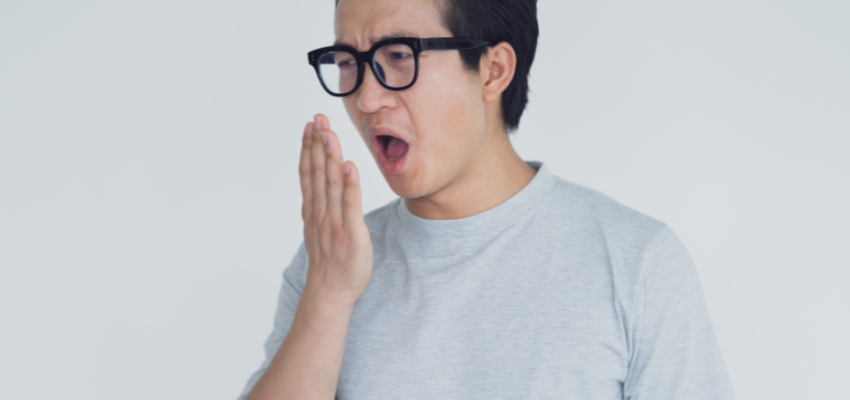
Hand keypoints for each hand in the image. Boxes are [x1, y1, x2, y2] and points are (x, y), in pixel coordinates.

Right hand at [299, 114, 373, 304]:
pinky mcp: (351, 234)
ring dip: (330, 157)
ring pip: (331, 184)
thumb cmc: (330, 261)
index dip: (309, 147)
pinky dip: (350, 185)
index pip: (309, 172)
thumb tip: (324, 184)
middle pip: (318, 172)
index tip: (310, 124)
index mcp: (313, 210)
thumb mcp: (320, 228)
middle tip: (317, 118)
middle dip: (317, 143)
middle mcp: (320, 213)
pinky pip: (350, 206)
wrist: (331, 293)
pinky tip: (350, 166)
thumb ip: (322, 204)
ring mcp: (334, 223)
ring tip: (329, 133)